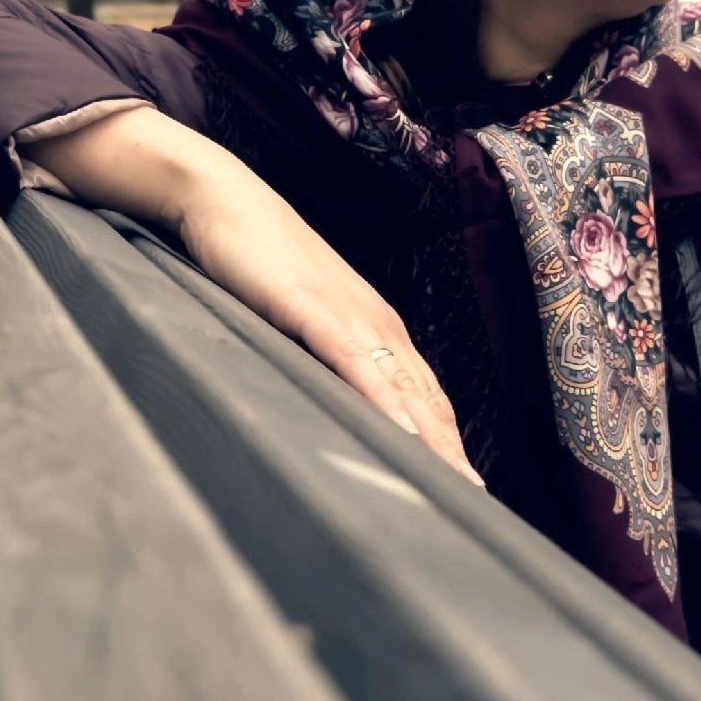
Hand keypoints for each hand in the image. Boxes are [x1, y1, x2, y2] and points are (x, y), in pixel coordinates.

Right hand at [23, 106, 484, 486]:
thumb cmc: (261, 261)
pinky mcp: (312, 309)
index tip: (467, 486)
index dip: (447, 439)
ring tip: (454, 482)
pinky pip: (355, 361)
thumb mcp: (300, 317)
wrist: (226, 200)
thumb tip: (335, 405)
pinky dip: (381, 399)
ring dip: (431, 437)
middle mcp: (375, 321)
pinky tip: (398, 430)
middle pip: (425, 397)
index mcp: (376, 326)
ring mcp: (348, 314)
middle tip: (475, 499)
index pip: (424, 393)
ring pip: (401, 385)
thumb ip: (323, 355)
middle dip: (451, 451)